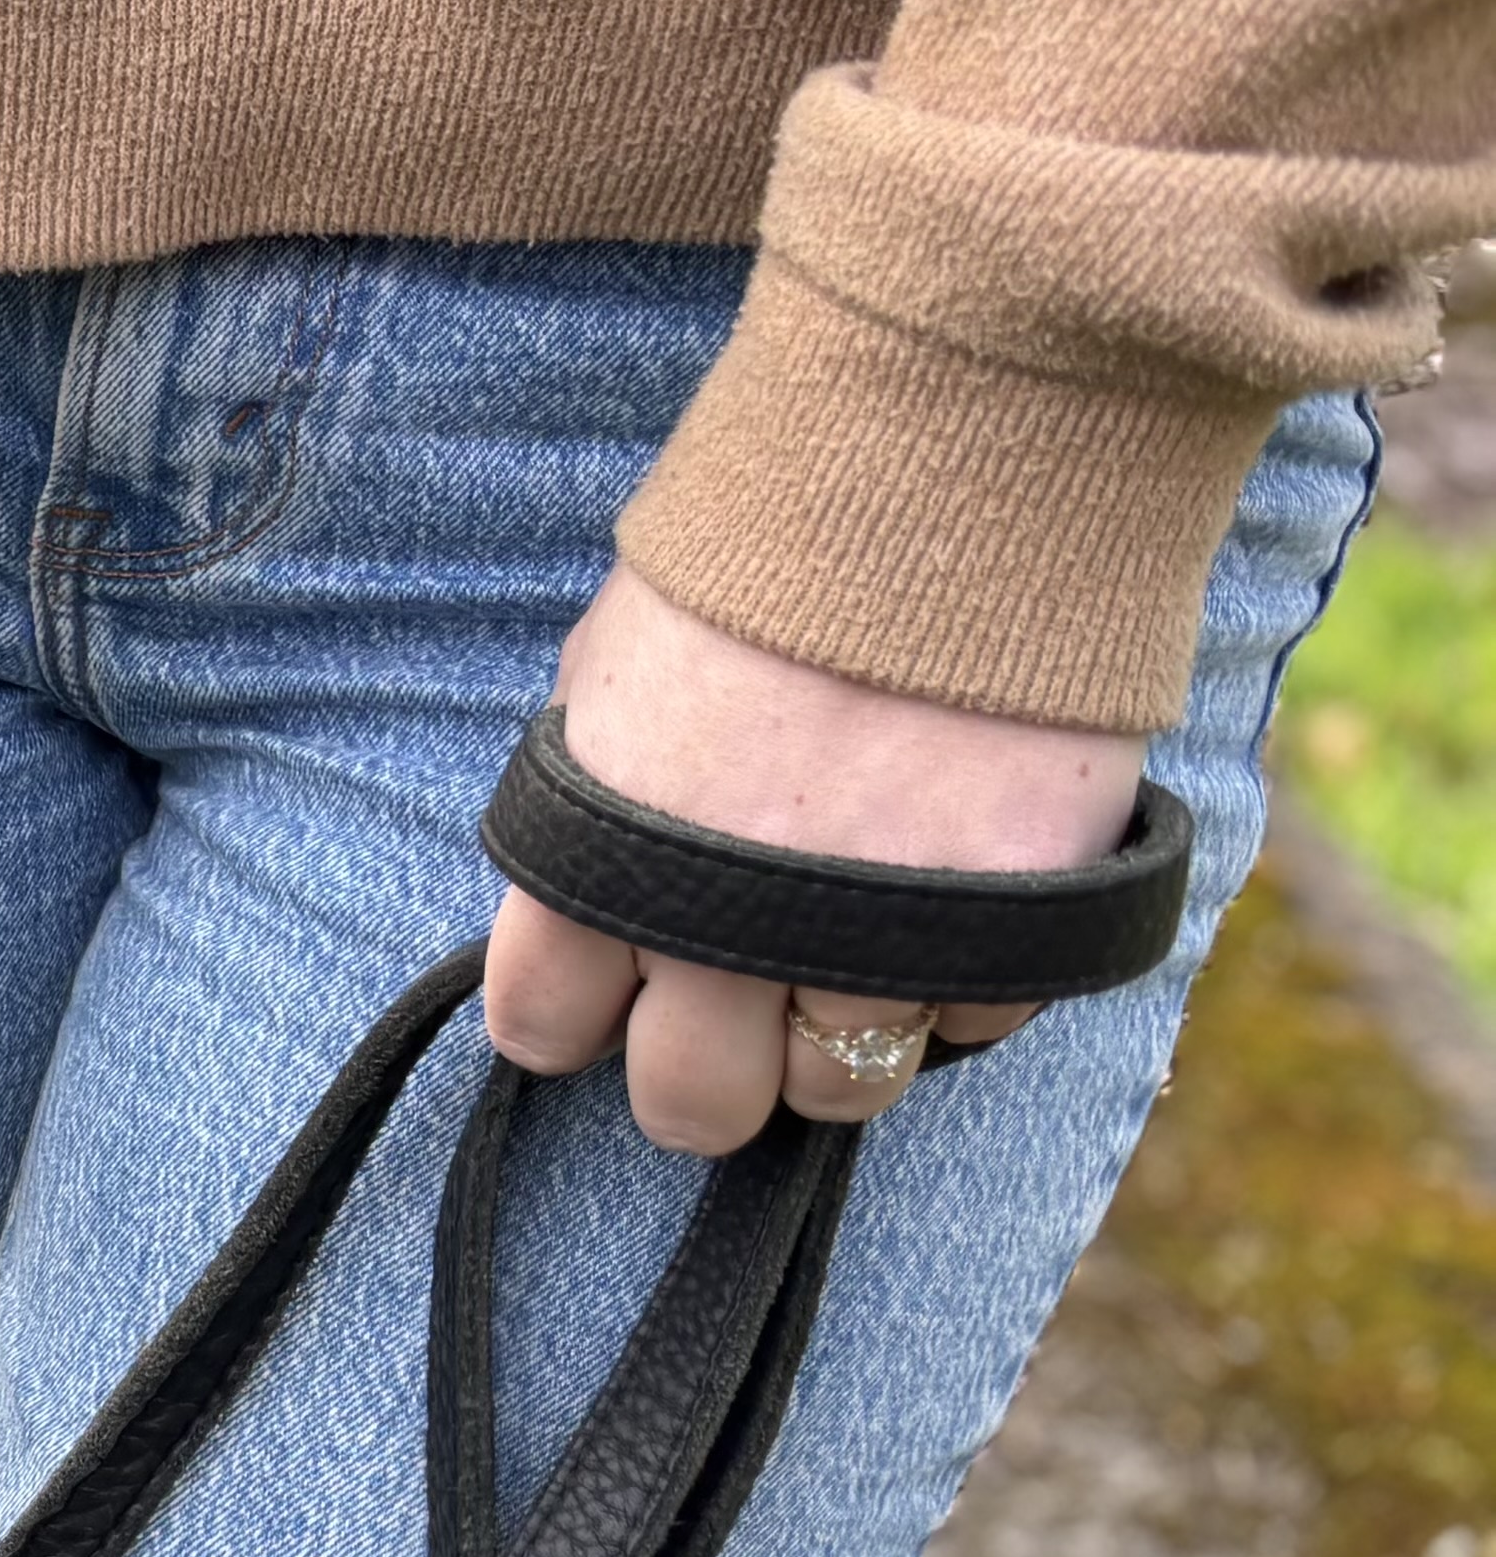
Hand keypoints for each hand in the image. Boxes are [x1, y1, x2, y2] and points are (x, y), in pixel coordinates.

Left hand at [483, 564, 1146, 1153]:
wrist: (960, 452)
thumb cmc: (772, 547)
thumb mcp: (621, 668)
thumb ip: (606, 809)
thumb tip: (601, 910)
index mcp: (601, 855)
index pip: (544, 1024)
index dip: (578, 1011)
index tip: (611, 987)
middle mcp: (721, 919)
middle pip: (691, 1103)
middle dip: (708, 1068)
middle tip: (738, 1008)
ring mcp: (871, 928)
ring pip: (842, 1083)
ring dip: (845, 1032)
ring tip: (857, 944)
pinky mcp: (1012, 912)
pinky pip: (977, 1023)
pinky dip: (968, 983)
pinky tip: (957, 892)